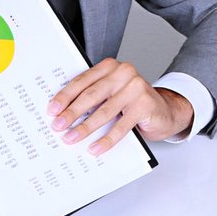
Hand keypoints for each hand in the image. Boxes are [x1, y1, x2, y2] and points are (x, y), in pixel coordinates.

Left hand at [47, 59, 190, 154]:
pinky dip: (106, 140)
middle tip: (58, 126)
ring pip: (105, 111)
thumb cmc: (131, 103)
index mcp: (110, 67)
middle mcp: (123, 73)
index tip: (52, 110)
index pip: (82, 81)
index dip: (65, 96)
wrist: (164, 111)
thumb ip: (93, 97)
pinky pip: (121, 126)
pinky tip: (95, 148)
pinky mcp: (145, 105)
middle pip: (91, 95)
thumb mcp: (111, 94)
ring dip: (85, 128)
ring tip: (71, 138)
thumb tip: (64, 115)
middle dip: (72, 113)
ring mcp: (136, 88)